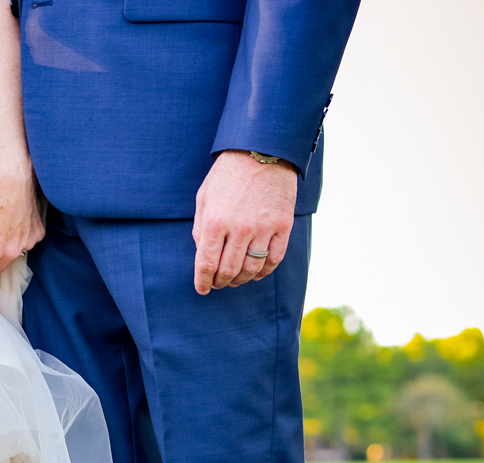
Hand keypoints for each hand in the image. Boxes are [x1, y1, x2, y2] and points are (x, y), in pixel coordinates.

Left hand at [192, 150, 297, 293]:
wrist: (262, 150)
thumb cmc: (228, 174)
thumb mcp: (204, 199)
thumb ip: (200, 228)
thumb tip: (202, 255)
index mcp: (214, 222)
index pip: (206, 264)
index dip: (203, 282)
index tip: (202, 289)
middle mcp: (239, 228)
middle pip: (229, 271)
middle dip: (221, 282)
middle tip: (218, 284)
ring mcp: (264, 227)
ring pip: (252, 268)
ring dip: (241, 280)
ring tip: (235, 280)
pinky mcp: (283, 224)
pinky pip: (275, 258)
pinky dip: (264, 271)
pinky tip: (256, 272)